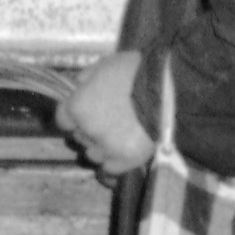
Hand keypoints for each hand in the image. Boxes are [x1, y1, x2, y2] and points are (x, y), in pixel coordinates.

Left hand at [60, 51, 156, 176]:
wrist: (172, 91)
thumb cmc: (137, 72)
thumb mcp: (106, 64)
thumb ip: (86, 78)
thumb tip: (78, 87)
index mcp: (78, 107)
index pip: (62, 119)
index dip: (74, 115)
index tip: (87, 111)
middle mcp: (87, 132)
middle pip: (79, 137)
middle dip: (90, 130)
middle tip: (110, 120)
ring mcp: (106, 149)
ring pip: (94, 155)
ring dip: (102, 147)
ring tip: (121, 136)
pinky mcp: (125, 162)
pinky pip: (110, 169)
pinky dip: (115, 163)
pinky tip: (125, 152)